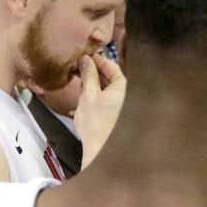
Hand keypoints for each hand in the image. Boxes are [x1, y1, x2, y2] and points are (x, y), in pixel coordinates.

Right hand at [73, 54, 125, 168]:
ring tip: (78, 83)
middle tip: (78, 68)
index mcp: (124, 86)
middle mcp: (128, 94)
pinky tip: (82, 102)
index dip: (96, 60)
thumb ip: (88, 75)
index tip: (85, 56)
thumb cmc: (96, 125)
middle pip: (110, 77)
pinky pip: (106, 100)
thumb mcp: (89, 95)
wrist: (99, 149)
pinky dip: (95, 98)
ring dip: (92, 85)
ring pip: (107, 89)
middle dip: (93, 72)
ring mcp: (123, 104)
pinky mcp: (117, 113)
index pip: (111, 65)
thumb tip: (86, 61)